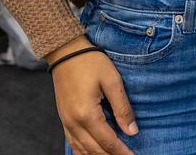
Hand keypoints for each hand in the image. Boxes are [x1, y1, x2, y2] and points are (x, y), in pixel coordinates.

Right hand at [49, 37, 137, 154]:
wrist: (65, 52)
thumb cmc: (91, 62)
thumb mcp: (112, 81)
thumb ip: (122, 108)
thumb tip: (132, 131)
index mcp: (87, 114)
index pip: (107, 141)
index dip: (122, 152)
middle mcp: (74, 123)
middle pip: (94, 150)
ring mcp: (66, 122)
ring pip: (82, 150)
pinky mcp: (63, 119)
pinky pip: (73, 143)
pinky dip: (83, 152)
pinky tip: (93, 154)